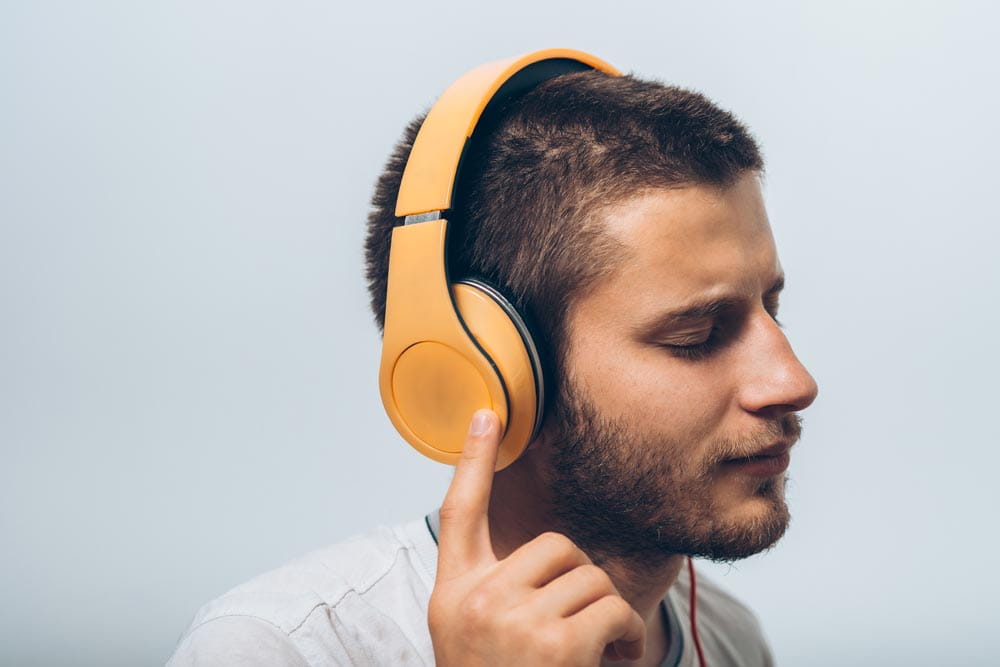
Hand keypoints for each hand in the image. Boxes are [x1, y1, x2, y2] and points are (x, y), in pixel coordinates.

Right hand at [428, 409, 645, 665]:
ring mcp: (512, 620)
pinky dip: (624, 635)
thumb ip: (498, 591)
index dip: (471, 459)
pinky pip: (610, 607)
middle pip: (553, 545)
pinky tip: (608, 661)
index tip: (486, 412)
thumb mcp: (476, 636)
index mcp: (452, 594)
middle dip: (577, 582)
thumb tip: (554, 558)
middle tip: (578, 627)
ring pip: (587, 575)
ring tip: (593, 651)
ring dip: (604, 613)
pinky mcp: (554, 642)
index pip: (459, 511)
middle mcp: (476, 599)